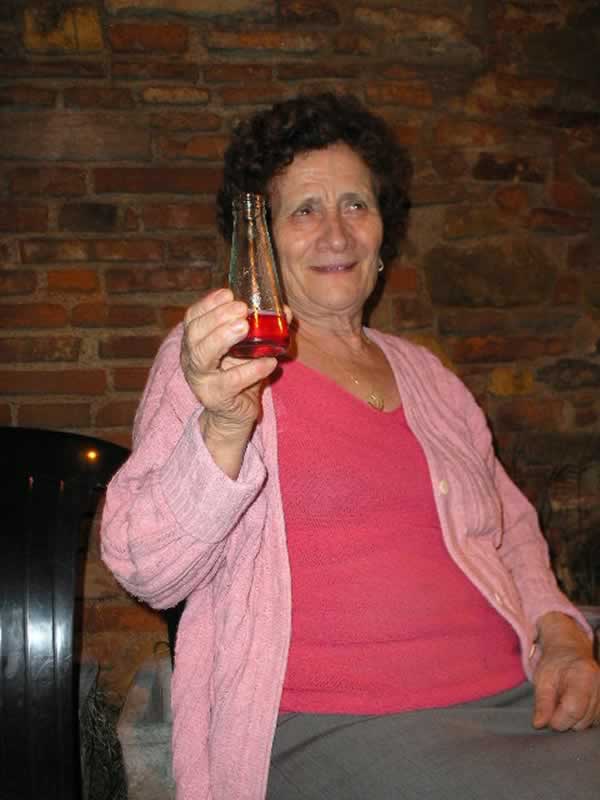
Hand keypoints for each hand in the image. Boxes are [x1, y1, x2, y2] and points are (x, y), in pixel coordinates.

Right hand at [181, 288, 278, 436]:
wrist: (232, 415)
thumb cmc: (238, 375)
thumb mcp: (248, 349)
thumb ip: (263, 329)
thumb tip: (286, 311)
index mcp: (195, 342)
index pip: (193, 318)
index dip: (208, 304)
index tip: (229, 293)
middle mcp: (192, 359)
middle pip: (194, 334)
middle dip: (217, 317)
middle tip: (241, 309)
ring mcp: (201, 380)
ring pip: (202, 356)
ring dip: (222, 338)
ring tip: (244, 327)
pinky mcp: (216, 398)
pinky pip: (230, 382)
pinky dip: (251, 370)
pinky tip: (269, 362)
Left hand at [532, 612, 599, 730]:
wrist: (570, 651)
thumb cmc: (555, 664)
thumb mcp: (542, 679)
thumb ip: (542, 703)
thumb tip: (539, 724)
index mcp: (582, 676)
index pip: (573, 710)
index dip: (557, 720)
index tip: (547, 716)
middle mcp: (599, 686)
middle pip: (582, 720)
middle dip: (565, 719)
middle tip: (555, 703)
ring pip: (588, 724)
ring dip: (574, 719)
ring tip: (565, 700)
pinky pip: (594, 721)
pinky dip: (582, 717)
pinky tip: (575, 704)